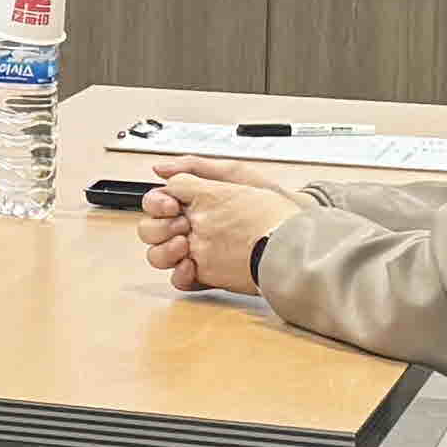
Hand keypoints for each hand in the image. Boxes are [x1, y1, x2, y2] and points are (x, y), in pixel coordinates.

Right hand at [141, 174, 303, 298]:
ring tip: (186, 248)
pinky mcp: (208, 275)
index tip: (171, 206)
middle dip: (158, 229)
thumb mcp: (236, 176)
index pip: (157, 203)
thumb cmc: (271, 204)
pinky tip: (191, 266)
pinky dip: (179, 274)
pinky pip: (180, 279)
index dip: (157, 203)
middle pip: (152, 230)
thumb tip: (160, 168)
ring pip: (160, 255)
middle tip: (181, 228)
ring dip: (164, 251)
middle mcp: (194, 228)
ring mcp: (199, 253)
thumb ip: (197, 168)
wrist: (295, 236)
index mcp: (197, 203)